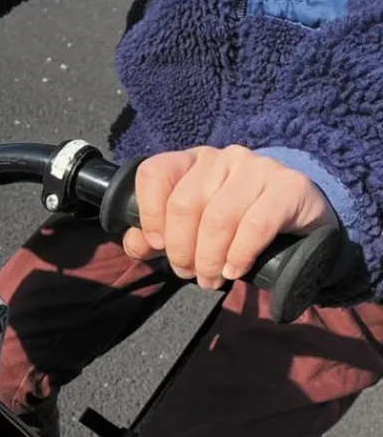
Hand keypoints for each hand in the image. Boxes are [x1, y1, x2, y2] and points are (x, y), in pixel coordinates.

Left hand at [122, 145, 336, 289]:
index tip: (158, 245)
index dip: (148, 213)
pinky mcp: (289, 187)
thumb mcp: (191, 229)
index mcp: (192, 162)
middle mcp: (223, 158)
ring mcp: (258, 168)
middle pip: (185, 204)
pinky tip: (234, 270)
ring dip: (209, 258)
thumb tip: (136, 244)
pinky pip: (255, 226)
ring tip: (210, 279)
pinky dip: (239, 255)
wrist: (300, 222)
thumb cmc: (235, 225)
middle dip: (180, 248)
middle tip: (187, 272)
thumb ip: (157, 236)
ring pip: (218, 218)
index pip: (154, 173)